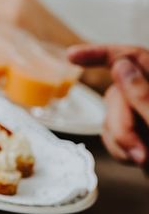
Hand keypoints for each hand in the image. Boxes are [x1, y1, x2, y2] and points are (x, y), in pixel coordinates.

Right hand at [69, 44, 148, 165]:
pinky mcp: (138, 135)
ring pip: (110, 119)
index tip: (72, 55)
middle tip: (139, 154)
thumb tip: (121, 66)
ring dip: (122, 143)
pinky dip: (121, 151)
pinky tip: (137, 160)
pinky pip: (112, 137)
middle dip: (121, 127)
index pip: (131, 56)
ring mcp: (143, 115)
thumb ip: (144, 93)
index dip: (99, 53)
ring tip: (144, 160)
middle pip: (116, 96)